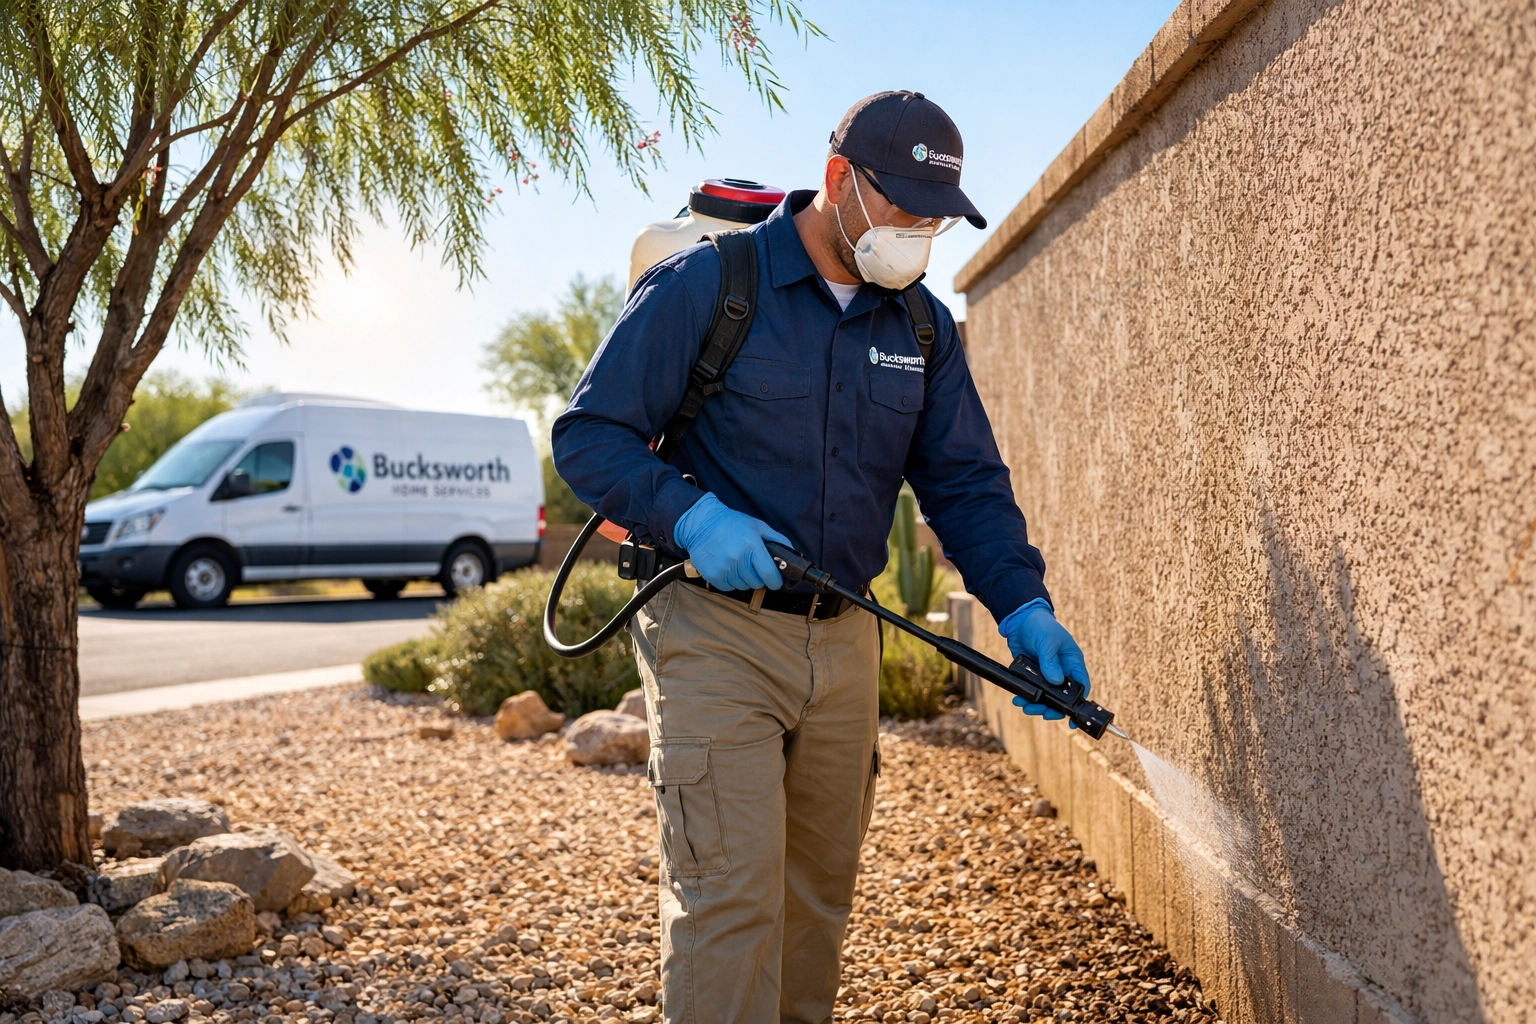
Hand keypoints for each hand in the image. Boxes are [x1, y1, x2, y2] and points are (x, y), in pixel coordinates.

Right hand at [673, 493, 791, 590]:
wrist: (701, 524)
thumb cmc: (732, 523)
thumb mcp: (758, 526)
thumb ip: (778, 540)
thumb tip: (792, 555)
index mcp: (752, 547)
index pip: (770, 575)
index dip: (775, 581)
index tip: (775, 580)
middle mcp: (738, 560)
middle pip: (757, 583)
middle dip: (759, 577)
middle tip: (753, 565)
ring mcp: (724, 569)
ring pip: (743, 587)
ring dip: (744, 579)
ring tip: (738, 564)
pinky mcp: (713, 576)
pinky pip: (729, 588)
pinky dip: (731, 581)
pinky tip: (728, 568)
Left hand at [998, 600, 1090, 724]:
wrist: (1020, 619)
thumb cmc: (1041, 626)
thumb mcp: (1047, 641)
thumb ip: (1051, 661)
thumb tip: (1055, 681)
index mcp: (1072, 663)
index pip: (1081, 688)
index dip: (1078, 705)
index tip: (1072, 719)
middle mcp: (1062, 671)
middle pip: (1062, 698)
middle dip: (1052, 708)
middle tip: (1040, 712)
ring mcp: (1047, 674)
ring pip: (1046, 697)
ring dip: (1037, 704)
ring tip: (1024, 706)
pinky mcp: (1033, 675)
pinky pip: (1033, 691)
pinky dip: (1027, 697)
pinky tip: (1018, 699)